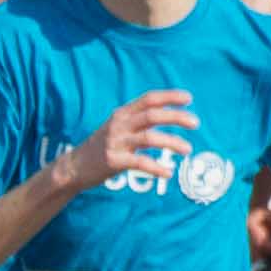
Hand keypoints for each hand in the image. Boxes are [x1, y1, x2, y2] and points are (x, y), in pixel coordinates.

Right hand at [64, 87, 197, 192]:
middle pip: (152, 115)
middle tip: (196, 123)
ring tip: (188, 150)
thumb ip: (138, 120)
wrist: (75, 166)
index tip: (188, 99)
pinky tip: (168, 173)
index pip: (149, 99)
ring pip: (149, 138)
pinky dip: (156, 168)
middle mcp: (119, 124)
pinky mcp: (113, 161)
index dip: (169, 97)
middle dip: (176, 117)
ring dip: (172, 143)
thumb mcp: (118, 127)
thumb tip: (168, 114)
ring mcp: (116, 142)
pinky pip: (140, 162)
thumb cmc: (103, 146)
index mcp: (122, 114)